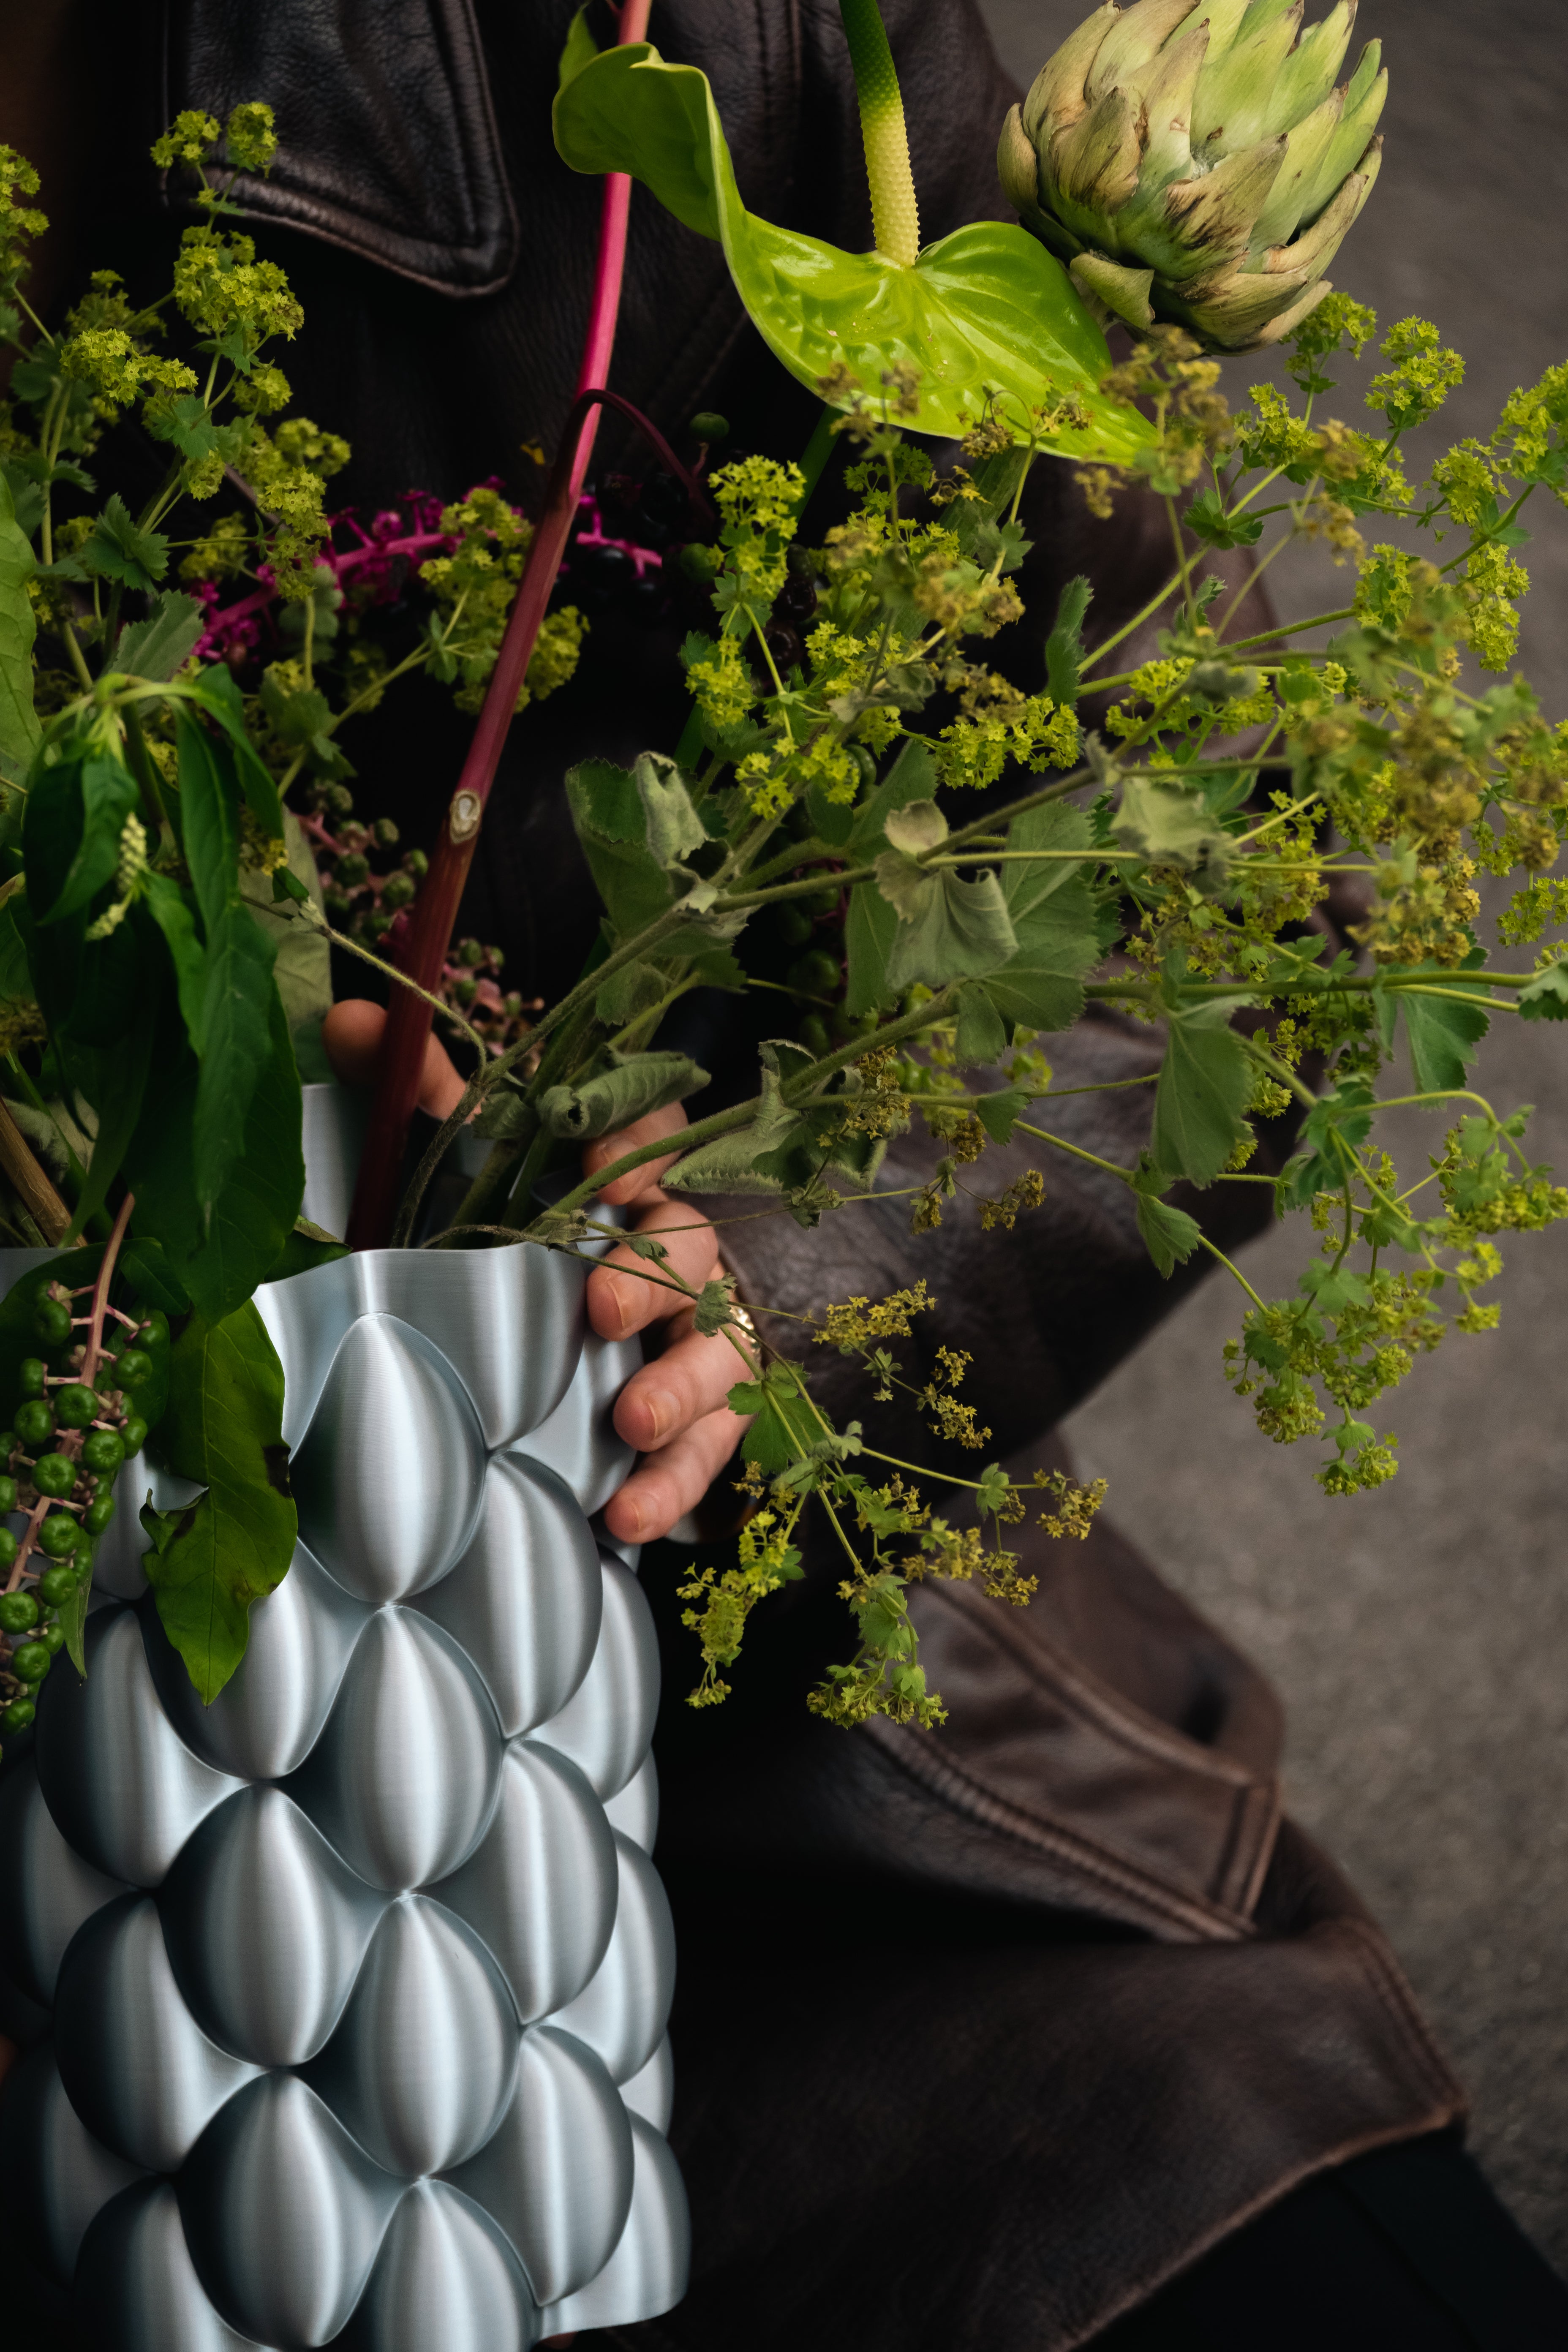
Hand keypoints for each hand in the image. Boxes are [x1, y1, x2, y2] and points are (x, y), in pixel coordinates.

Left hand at [321, 1006, 750, 1540]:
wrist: (576, 1359)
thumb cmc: (524, 1249)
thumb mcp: (467, 1173)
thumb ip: (421, 1098)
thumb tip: (353, 1016)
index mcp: (625, 1182)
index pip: (648, 1136)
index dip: (635, 1140)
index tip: (598, 1161)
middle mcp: (677, 1251)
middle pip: (689, 1247)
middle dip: (652, 1274)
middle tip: (599, 1306)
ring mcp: (699, 1339)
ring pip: (721, 1351)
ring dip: (682, 1389)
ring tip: (633, 1424)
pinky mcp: (704, 1421)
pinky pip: (709, 1451)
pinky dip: (674, 1485)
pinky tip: (628, 1516)